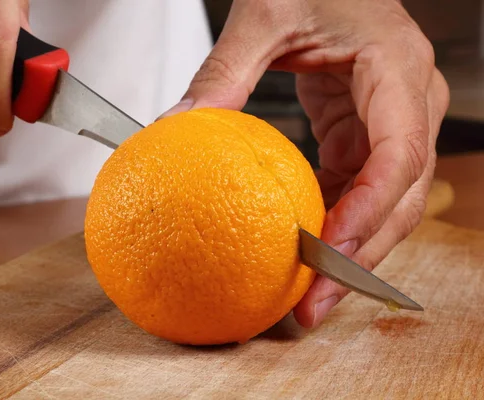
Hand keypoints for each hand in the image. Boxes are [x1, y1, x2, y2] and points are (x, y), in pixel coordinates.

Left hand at [162, 0, 449, 326]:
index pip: (398, 154)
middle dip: (361, 256)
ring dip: (347, 251)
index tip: (329, 254)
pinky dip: (333, 222)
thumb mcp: (265, 14)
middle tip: (314, 304)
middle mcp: (409, 102)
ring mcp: (392, 122)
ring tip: (306, 294)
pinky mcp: (365, 133)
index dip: (369, 212)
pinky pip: (357, 188)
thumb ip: (223, 70)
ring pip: (385, 203)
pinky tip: (301, 248)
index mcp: (397, 69)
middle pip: (400, 197)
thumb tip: (177, 123)